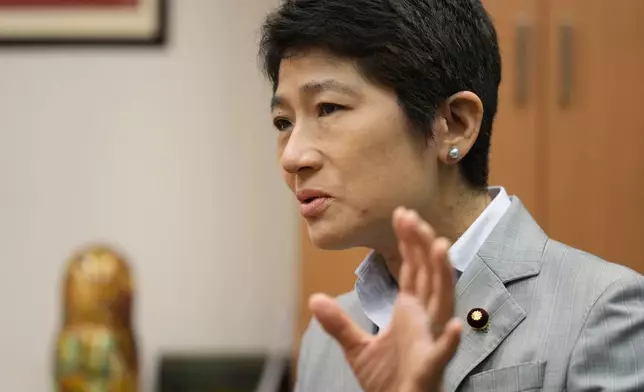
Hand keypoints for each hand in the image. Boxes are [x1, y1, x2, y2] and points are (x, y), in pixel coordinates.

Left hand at [309, 207, 461, 391]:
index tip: (402, 214)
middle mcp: (423, 321)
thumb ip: (338, 323)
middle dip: (422, 246)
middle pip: (428, 276)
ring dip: (443, 275)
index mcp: (409, 312)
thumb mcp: (357, 348)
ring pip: (441, 302)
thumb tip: (315, 299)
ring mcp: (428, 342)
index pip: (413, 270)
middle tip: (412, 216)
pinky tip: (453, 326)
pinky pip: (441, 354)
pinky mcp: (429, 368)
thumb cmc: (386, 380)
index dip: (410, 243)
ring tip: (440, 246)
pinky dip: (448, 341)